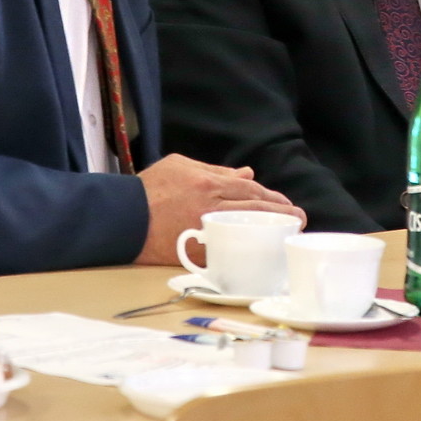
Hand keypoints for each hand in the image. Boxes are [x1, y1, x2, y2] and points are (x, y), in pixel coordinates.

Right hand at [133, 154, 304, 264]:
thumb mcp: (182, 166)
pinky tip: (257, 254)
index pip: (251, 190)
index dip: (273, 198)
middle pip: (255, 210)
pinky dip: (244, 252)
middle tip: (300, 220)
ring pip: (245, 230)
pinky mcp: (193, 252)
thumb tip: (247, 174)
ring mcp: (203, 231)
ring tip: (287, 235)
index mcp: (209, 184)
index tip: (287, 205)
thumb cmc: (149, 188)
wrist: (121, 216)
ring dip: (269, 233)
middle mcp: (210, 207)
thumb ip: (216, 170)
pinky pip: (225, 252)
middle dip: (282, 215)